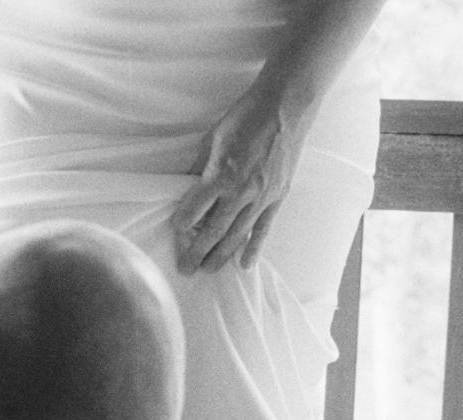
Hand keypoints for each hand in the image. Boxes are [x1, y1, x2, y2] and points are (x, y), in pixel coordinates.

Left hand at [172, 83, 307, 274]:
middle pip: (213, 232)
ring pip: (236, 237)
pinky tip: (244, 265)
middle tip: (186, 269)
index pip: (193, 212)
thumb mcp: (212, 138)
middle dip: (196, 252)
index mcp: (219, 176)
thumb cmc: (246, 116)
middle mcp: (239, 193)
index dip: (182, 224)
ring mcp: (260, 198)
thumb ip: (199, 166)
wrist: (285, 106)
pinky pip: (263, 229)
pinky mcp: (276, 198)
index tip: (177, 230)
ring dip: (220, 257)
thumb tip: (187, 186)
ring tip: (207, 270)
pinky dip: (253, 249)